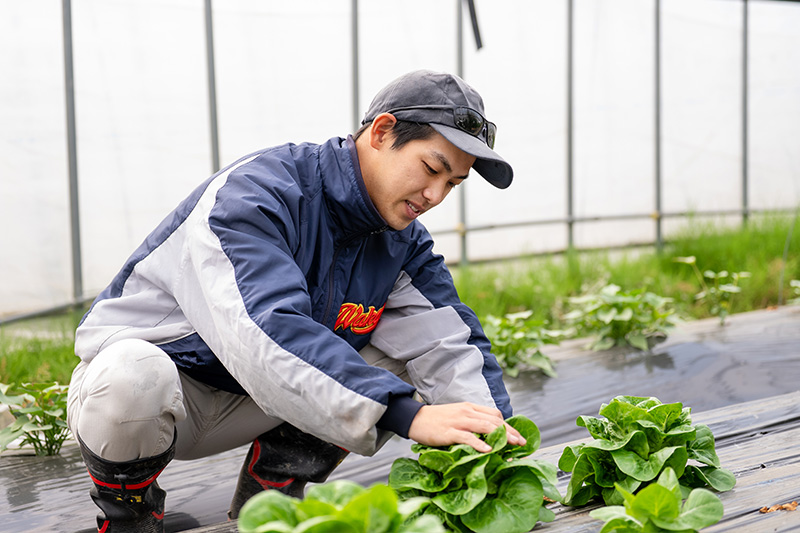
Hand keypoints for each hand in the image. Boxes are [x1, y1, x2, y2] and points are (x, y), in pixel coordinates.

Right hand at [407, 402, 525, 452]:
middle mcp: (467, 412)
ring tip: (513, 445)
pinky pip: (468, 437)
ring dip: (502, 436)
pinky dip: (480, 443)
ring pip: (485, 426)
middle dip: (511, 432)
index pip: (494, 414)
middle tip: (522, 443)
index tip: (517, 436)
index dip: (508, 425)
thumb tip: (487, 434)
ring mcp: (458, 421)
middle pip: (494, 421)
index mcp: (469, 407)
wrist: (415, 418)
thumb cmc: (436, 420)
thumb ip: (471, 422)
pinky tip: (488, 450)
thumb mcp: (457, 416)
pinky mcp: (449, 431)